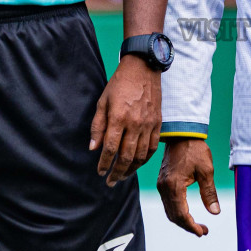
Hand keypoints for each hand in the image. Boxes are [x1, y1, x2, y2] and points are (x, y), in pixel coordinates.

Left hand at [90, 56, 160, 186]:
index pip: (110, 148)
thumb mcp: (102, 102)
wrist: (143, 68)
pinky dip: (145, 159)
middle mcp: (135, 123)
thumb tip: (93, 149)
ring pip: (141, 155)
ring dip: (131, 169)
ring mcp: (148, 124)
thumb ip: (97, 127)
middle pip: (126, 156)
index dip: (104, 164)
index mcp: (119, 117)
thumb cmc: (119, 84)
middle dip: (117, 172)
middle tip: (110, 182)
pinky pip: (152, 147)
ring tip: (123, 176)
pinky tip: (137, 164)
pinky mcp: (158, 123)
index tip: (100, 172)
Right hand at [158, 138, 219, 235]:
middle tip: (203, 231)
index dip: (192, 226)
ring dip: (182, 220)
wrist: (181, 133)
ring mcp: (161, 185)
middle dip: (188, 226)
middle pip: (173, 216)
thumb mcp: (206, 170)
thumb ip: (209, 193)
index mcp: (174, 186)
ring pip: (169, 211)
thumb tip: (215, 212)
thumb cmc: (195, 149)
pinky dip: (177, 211)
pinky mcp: (162, 182)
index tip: (203, 232)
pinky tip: (187, 212)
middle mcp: (164, 188)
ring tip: (197, 225)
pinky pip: (168, 203)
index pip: (181, 214)